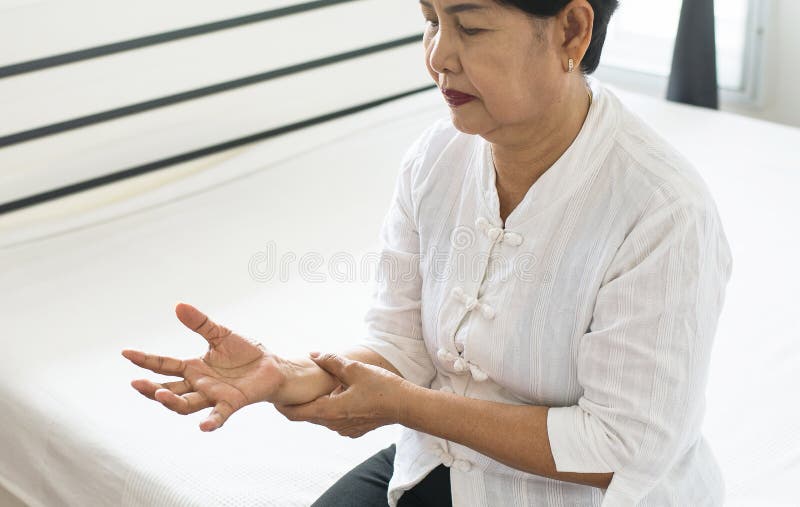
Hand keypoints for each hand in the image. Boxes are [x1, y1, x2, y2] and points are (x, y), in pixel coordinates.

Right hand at [122, 302, 285, 431]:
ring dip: (172, 402)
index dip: (145, 360)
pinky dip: (211, 421)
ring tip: (160, 394)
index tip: (126, 353)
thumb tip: (178, 305)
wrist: (271, 367)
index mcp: (194, 368)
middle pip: (169, 390)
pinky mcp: (233, 402)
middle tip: (136, 384)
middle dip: (152, 389)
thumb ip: (200, 323)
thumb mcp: (220, 334)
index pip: (164, 365)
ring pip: (186, 404)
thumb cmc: (245, 353)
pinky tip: (203, 427)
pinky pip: (219, 414)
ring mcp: (214, 395)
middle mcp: (199, 384)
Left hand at [274, 352, 406, 437]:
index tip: (273, 397)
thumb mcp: (355, 369)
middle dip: (297, 403)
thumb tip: (313, 355)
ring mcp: (345, 429)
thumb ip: (331, 362)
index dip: (281, 406)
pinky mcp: (355, 429)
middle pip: (307, 415)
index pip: (295, 414)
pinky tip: (337, 394)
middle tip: (289, 388)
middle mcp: (334, 424)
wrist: (406, 406)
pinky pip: (335, 420)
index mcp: (330, 411)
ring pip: (322, 417)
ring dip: (316, 405)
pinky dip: (331, 409)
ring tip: (313, 389)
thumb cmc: (381, 386)